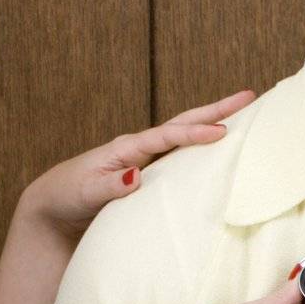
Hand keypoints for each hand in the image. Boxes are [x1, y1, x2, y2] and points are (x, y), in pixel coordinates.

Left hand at [20, 90, 254, 243]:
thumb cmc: (67, 196)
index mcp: (126, 148)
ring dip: (214, 123)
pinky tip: (223, 150)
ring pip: (186, 136)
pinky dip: (203, 146)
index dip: (194, 133)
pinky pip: (182, 156)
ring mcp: (147, 159)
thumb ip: (109, 186)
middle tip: (250, 96)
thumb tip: (136, 176)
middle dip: (216, 109)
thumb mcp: (84, 193)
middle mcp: (140, 148)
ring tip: (247, 114)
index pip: (167, 136)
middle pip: (184, 123)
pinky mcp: (150, 174)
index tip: (223, 131)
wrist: (54, 207)